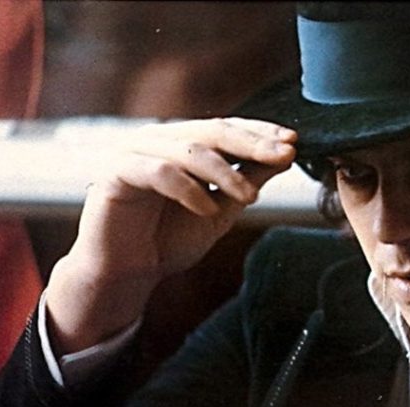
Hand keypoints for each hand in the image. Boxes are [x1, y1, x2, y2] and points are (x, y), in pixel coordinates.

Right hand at [45, 118, 296, 353]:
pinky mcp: (116, 172)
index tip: (293, 143)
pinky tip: (205, 209)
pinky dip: (188, 189)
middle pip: (212, 130)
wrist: (127, 274)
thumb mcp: (221, 209)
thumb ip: (247, 180)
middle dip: (252, 143)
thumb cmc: (169, 239)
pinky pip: (159, 172)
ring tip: (250, 196)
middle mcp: (159, 140)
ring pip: (189, 149)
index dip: (260, 133)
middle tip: (284, 155)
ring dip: (225, 172)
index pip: (227, 128)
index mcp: (183, 143)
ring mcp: (135, 151)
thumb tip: (284, 156)